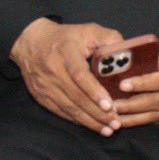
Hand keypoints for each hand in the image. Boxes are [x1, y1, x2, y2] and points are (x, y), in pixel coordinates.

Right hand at [10, 18, 124, 134]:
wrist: (31, 42)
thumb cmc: (65, 38)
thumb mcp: (88, 30)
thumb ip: (109, 39)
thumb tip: (127, 54)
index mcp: (65, 52)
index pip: (79, 75)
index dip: (94, 92)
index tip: (109, 106)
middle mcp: (53, 70)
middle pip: (76, 96)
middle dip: (97, 113)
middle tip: (116, 122)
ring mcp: (45, 85)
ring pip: (68, 108)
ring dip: (89, 121)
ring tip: (108, 129)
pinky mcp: (40, 96)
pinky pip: (60, 112)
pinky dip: (77, 120)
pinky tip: (91, 125)